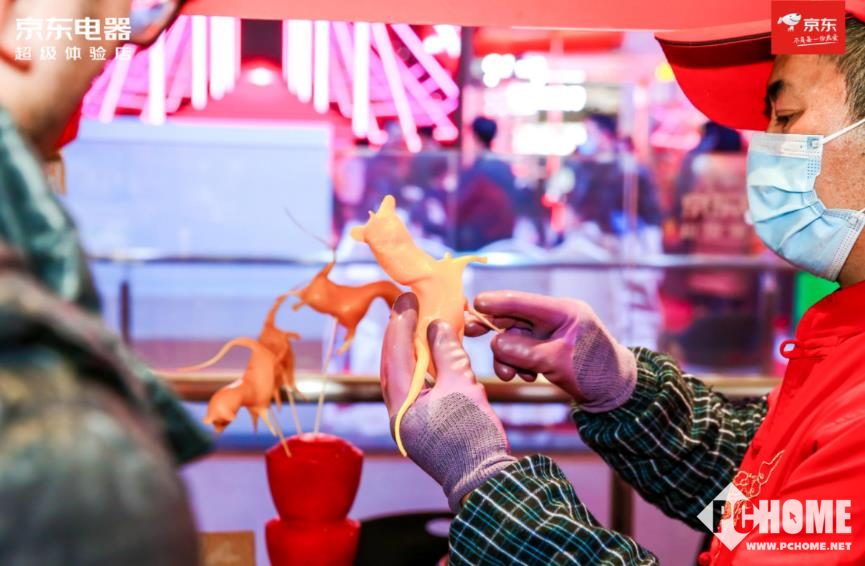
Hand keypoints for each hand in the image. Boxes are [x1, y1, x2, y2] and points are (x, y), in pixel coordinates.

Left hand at [381, 293, 515, 511]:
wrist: (484, 479)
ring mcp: (408, 421)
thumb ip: (447, 353)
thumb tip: (435, 325)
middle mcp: (397, 414)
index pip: (394, 355)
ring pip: (403, 377)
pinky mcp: (422, 426)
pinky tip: (431, 354)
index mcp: (401, 405)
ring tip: (418, 324)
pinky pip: (416, 389)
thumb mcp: (462, 386)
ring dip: (410, 350)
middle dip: (400, 335)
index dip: (400, 324)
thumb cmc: (472, 434)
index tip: (406, 299)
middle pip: (393, 365)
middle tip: (407, 307)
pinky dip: (421, 369)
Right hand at [466, 291, 636, 411]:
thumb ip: (524, 352)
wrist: (615, 393)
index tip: (474, 303)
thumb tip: (495, 344)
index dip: (496, 302)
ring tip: (510, 375)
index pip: (523, 301)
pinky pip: (521, 351)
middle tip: (469, 332)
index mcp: (562, 311)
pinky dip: (517, 364)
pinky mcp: (546, 348)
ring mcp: (549, 333)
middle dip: (493, 330)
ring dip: (506, 357)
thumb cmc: (595, 373)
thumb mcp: (557, 362)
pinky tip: (526, 376)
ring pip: (513, 338)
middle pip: (513, 318)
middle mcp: (554, 318)